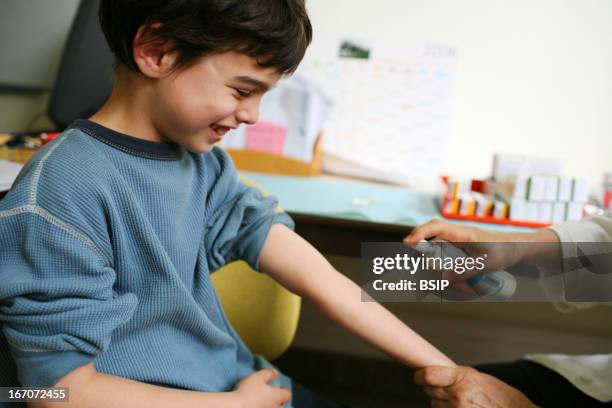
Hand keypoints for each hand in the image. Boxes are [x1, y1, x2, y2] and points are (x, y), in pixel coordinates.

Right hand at [233, 369, 291, 407]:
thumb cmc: (247, 391)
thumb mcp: (257, 377)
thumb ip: (268, 373)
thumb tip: (275, 373)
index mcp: (276, 397)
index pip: (288, 395)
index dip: (285, 391)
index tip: (281, 388)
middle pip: (282, 406)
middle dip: (279, 402)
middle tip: (272, 397)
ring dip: (270, 406)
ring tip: (263, 403)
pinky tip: (255, 407)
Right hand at [403, 220, 524, 291]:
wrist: (515, 248)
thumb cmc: (503, 250)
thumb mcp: (486, 263)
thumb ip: (464, 270)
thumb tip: (443, 278)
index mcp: (461, 233)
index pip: (435, 228)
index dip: (419, 234)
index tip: (408, 243)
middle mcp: (454, 236)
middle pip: (431, 245)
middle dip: (433, 266)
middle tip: (442, 283)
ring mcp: (455, 244)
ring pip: (439, 258)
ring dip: (447, 275)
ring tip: (466, 289)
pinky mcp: (457, 252)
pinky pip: (447, 263)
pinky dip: (453, 276)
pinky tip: (466, 287)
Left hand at [414, 366, 537, 407]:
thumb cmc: (503, 397)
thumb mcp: (480, 378)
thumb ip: (457, 375)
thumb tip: (437, 372)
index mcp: (463, 378)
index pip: (428, 375)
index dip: (419, 376)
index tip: (418, 376)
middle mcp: (458, 394)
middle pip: (429, 390)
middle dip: (432, 389)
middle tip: (443, 389)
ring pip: (434, 405)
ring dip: (440, 403)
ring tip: (458, 401)